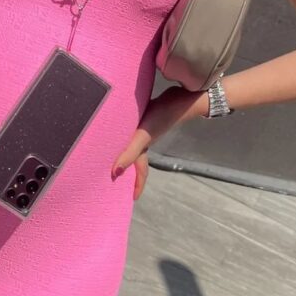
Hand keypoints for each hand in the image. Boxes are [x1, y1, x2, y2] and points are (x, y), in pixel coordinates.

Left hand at [111, 85, 206, 199]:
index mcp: (144, 146)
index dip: (137, 184)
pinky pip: (133, 127)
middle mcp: (144, 138)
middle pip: (134, 157)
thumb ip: (130, 152)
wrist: (182, 97)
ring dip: (124, 147)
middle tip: (115, 174)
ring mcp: (146, 127)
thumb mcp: (143, 136)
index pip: (140, 170)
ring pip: (132, 141)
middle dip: (127, 166)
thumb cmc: (163, 117)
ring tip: (113, 149)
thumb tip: (115, 172)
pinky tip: (120, 124)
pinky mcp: (147, 114)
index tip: (133, 198)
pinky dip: (126, 130)